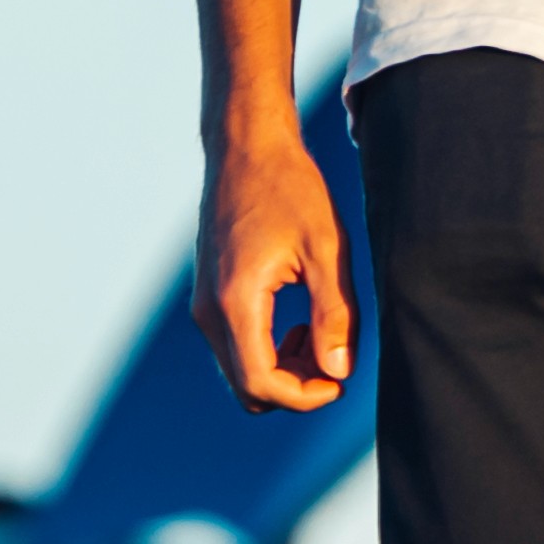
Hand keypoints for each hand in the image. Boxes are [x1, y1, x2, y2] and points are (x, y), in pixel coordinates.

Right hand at [198, 117, 352, 410]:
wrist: (246, 147)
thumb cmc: (290, 187)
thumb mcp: (326, 248)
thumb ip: (334, 314)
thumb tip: (338, 372)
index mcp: (236, 301)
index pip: (263, 383)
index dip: (306, 397)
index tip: (340, 381)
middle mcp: (209, 310)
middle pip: (248, 388)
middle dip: (295, 387)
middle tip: (333, 354)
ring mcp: (202, 305)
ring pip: (240, 372)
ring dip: (283, 369)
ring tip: (318, 331)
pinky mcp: (206, 297)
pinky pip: (235, 348)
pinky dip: (267, 351)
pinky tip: (296, 321)